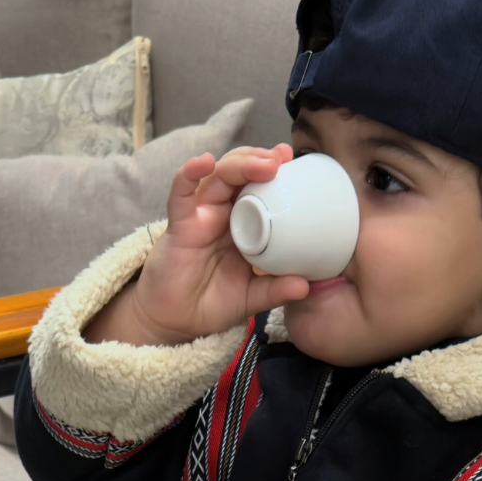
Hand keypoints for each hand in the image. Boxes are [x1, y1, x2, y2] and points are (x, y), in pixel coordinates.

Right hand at [85, 145, 311, 346]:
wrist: (176, 322)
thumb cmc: (211, 303)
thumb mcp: (251, 297)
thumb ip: (275, 290)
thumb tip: (305, 286)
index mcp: (241, 224)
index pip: (257, 186)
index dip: (273, 169)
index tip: (291, 159)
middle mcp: (221, 213)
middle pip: (238, 173)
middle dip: (259, 159)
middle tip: (281, 158)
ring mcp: (199, 216)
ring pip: (216, 177)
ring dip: (239, 164)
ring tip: (263, 163)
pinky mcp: (179, 225)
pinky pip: (181, 193)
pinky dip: (189, 174)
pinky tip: (203, 162)